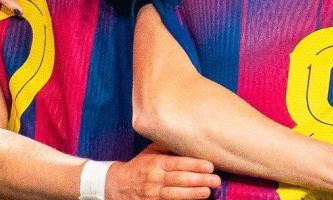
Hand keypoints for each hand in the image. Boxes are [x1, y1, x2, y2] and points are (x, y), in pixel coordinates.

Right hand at [105, 145, 220, 199]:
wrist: (115, 185)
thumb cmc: (139, 166)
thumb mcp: (150, 153)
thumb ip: (167, 147)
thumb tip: (188, 138)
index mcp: (155, 163)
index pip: (177, 164)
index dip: (194, 165)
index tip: (210, 166)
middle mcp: (154, 178)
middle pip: (179, 180)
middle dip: (199, 180)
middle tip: (216, 179)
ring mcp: (152, 195)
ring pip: (174, 195)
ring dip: (192, 194)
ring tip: (208, 192)